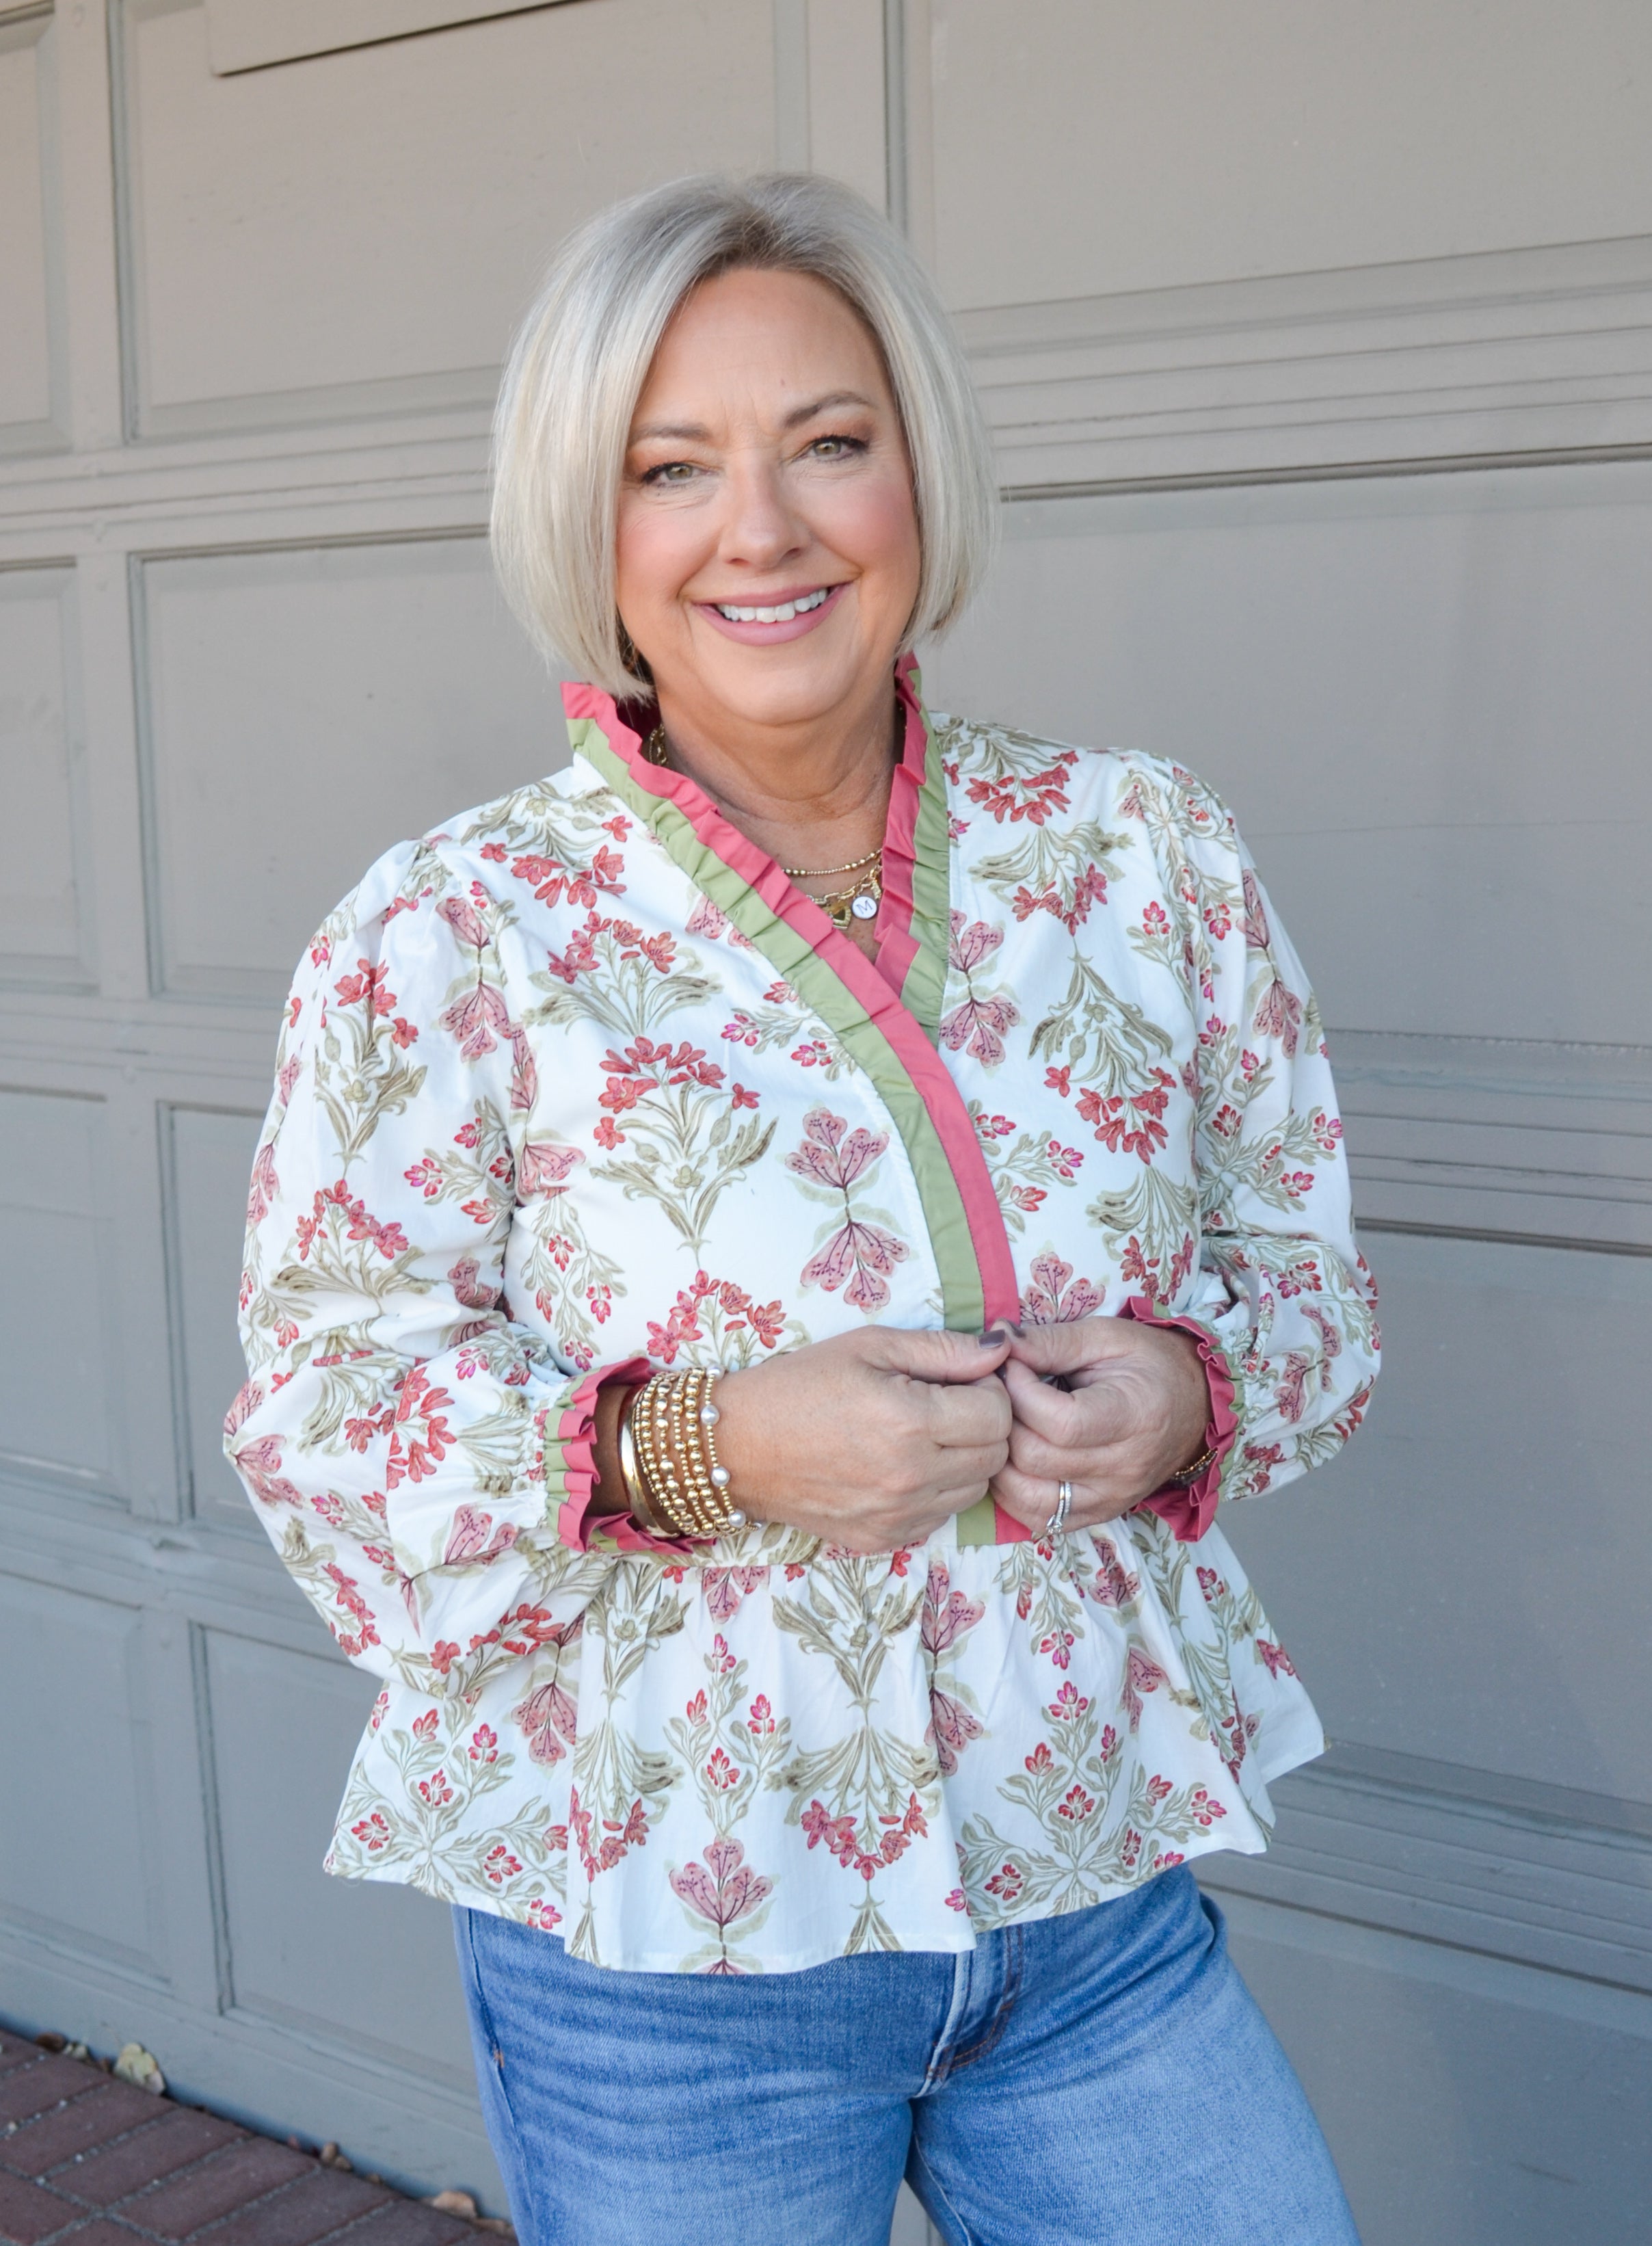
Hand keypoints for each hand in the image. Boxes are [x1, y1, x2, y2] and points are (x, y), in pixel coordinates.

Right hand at [715, 1327, 1013, 1552]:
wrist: (737, 1445)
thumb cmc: (800, 1384)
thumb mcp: (869, 1346)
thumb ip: (942, 1349)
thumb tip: (1002, 1348)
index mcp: (910, 1422)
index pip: (998, 1412)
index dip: (989, 1388)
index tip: (960, 1379)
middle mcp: (911, 1477)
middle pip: (995, 1454)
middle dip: (983, 1424)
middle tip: (946, 1403)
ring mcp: (898, 1515)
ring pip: (975, 1490)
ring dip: (964, 1460)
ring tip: (923, 1434)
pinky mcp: (884, 1538)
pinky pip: (941, 1516)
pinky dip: (936, 1491)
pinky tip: (901, 1465)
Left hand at [989, 1318, 1209, 1536]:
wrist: (1194, 1406)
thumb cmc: (1150, 1364)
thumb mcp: (1106, 1337)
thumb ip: (1051, 1342)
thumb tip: (998, 1343)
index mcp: (1134, 1418)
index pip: (1059, 1423)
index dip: (1019, 1392)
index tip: (1011, 1366)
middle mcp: (1123, 1469)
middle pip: (1036, 1458)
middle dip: (1003, 1421)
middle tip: (1002, 1392)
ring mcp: (1110, 1499)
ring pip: (1028, 1497)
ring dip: (1001, 1459)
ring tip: (1004, 1425)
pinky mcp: (1097, 1515)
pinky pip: (1039, 1519)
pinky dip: (1013, 1492)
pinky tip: (1014, 1458)